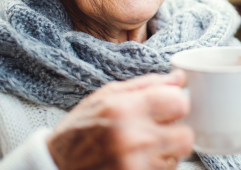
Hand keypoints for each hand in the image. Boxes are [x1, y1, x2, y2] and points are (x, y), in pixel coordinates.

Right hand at [47, 70, 193, 169]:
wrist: (54, 166)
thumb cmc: (80, 129)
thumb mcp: (106, 96)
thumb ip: (147, 85)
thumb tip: (179, 78)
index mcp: (124, 110)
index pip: (179, 104)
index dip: (177, 104)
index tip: (169, 107)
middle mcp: (132, 140)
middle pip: (186, 136)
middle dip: (177, 132)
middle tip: (161, 130)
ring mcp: (134, 167)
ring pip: (177, 159)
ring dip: (166, 153)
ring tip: (143, 148)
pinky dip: (156, 167)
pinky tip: (137, 161)